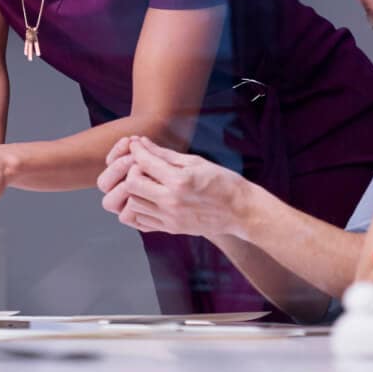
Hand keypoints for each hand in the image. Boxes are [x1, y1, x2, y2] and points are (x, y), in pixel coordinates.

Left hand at [95, 135, 247, 237]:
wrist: (241, 211)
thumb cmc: (222, 182)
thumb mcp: (196, 162)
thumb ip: (165, 154)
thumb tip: (142, 143)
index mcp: (180, 181)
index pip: (144, 163)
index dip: (136, 150)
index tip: (136, 145)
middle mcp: (172, 202)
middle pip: (131, 186)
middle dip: (132, 171)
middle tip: (142, 165)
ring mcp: (170, 218)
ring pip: (133, 204)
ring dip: (135, 190)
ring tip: (148, 181)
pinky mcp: (172, 229)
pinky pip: (142, 220)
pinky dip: (141, 207)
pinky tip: (151, 197)